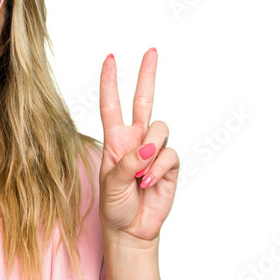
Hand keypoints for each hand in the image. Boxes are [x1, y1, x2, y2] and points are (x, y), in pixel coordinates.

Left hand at [98, 48, 178, 245]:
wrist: (131, 229)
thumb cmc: (115, 205)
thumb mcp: (109, 184)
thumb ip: (125, 163)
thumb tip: (146, 148)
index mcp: (115, 140)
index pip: (112, 105)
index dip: (110, 82)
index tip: (110, 58)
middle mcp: (136, 140)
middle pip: (144, 100)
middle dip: (147, 75)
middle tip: (151, 51)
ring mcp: (154, 151)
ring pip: (160, 130)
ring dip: (148, 152)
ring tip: (138, 176)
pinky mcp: (169, 165)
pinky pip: (169, 154)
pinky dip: (157, 168)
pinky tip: (147, 183)